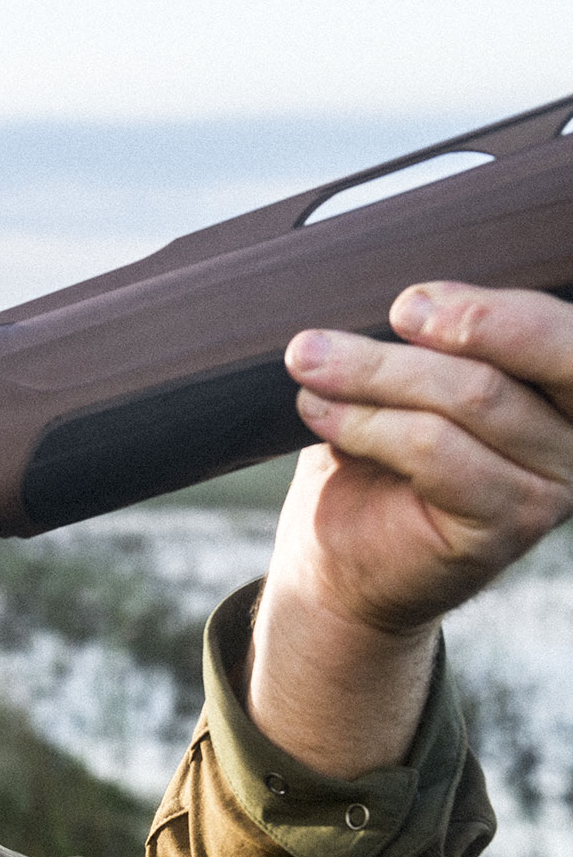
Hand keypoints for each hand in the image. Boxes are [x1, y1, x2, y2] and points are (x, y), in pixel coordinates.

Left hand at [249, 283, 572, 775]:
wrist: (340, 561)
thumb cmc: (373, 464)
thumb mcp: (403, 388)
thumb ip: (423, 345)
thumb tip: (403, 294)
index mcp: (564, 390)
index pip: (555, 329)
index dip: (487, 306)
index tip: (404, 302)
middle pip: (540, 354)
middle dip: (466, 323)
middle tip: (390, 314)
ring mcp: (552, 484)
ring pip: (471, 397)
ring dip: (377, 373)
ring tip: (309, 364)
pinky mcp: (508, 523)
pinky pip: (437, 452)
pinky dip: (369, 424)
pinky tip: (318, 412)